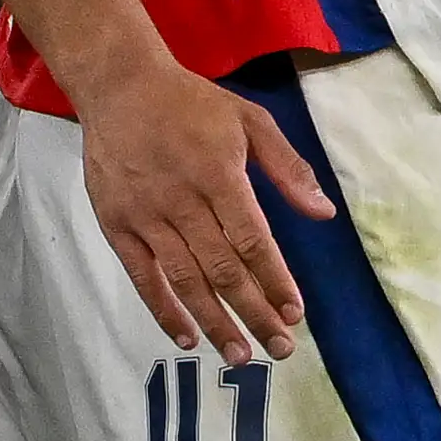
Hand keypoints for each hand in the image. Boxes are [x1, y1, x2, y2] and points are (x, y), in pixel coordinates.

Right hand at [72, 55, 338, 366]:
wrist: (118, 84)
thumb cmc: (191, 103)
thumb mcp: (250, 119)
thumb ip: (288, 167)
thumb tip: (324, 213)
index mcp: (218, 172)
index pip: (252, 239)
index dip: (275, 280)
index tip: (296, 313)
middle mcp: (181, 198)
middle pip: (222, 268)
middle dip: (254, 312)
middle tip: (279, 349)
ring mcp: (145, 214)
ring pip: (184, 279)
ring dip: (214, 322)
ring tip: (240, 356)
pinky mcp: (116, 223)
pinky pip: (142, 276)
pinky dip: (162, 309)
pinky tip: (185, 336)